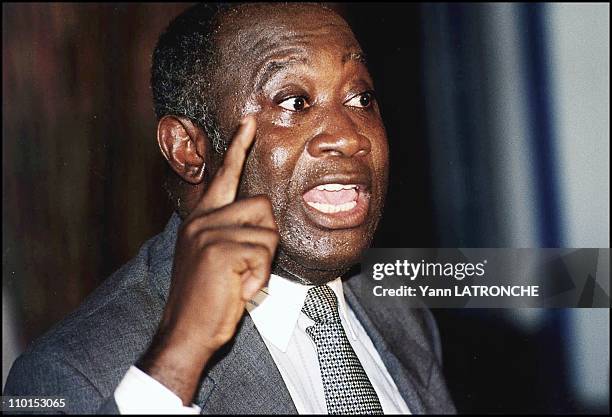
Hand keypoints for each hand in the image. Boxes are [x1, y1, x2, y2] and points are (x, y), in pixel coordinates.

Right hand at [138, 116, 278, 403]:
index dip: (238, 147)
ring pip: (268, 232)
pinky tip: (239, 290)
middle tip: (246, 267)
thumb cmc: (208, 297)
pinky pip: (264, 255)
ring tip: (240, 279)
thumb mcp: (212, 256)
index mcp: (201, 218)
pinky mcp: (220, 250)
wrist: (186, 331)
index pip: (223, 175)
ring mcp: (209, 233)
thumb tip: (260, 214)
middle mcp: (203, 219)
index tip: (249, 122)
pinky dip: (259, 278)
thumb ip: (228, 230)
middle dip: (266, 239)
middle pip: (263, 207)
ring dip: (263, 262)